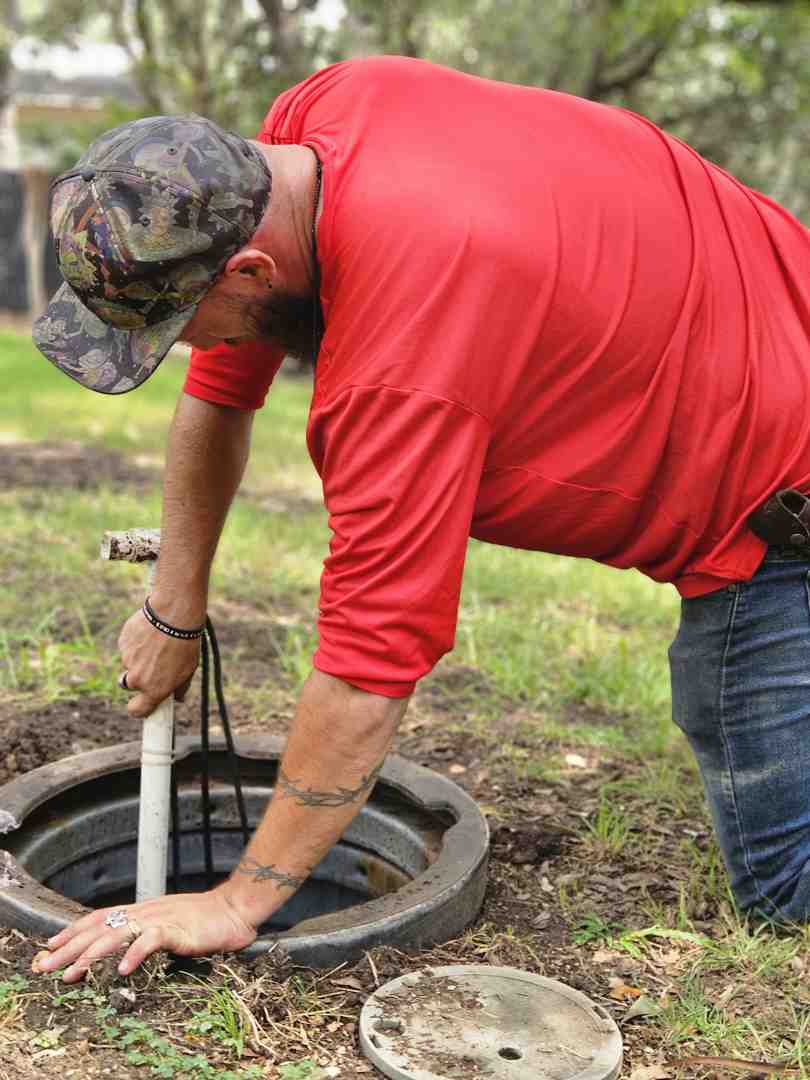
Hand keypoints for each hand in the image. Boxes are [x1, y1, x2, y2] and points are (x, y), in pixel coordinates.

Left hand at [36, 890, 256, 982]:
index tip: (50, 944)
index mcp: (142, 911)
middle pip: (99, 927)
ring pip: (117, 933)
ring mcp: (161, 919)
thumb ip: (148, 933)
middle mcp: (146, 912)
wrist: (236, 908)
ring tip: (72, 971)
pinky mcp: (178, 929)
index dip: (73, 930)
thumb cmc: (207, 920)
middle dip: (69, 947)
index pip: (99, 917)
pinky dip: (134, 954)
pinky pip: (151, 940)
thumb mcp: (170, 924)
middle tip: (44, 965)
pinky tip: (122, 969)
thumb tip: (126, 948)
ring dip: (91, 953)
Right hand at [118, 607, 200, 718]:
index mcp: (154, 689)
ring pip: (130, 663)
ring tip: (157, 641)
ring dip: (139, 657)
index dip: (138, 708)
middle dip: (139, 677)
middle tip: (154, 663)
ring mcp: (127, 661)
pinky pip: (127, 647)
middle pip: (130, 684)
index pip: (137, 710)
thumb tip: (178, 699)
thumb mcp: (189, 669)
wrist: (174, 615)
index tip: (141, 704)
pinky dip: (136, 642)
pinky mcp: (123, 643)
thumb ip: (180, 688)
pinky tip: (150, 631)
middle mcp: (137, 679)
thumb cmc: (186, 644)